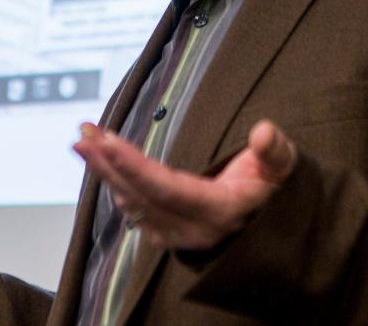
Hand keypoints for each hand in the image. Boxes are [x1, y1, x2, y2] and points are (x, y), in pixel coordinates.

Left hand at [72, 119, 295, 250]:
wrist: (272, 221)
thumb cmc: (274, 186)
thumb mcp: (283, 167)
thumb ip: (275, 151)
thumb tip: (263, 132)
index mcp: (218, 211)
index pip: (168, 190)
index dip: (135, 168)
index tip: (107, 142)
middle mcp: (192, 229)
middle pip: (141, 197)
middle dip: (109, 165)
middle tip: (83, 135)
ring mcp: (177, 234)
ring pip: (132, 204)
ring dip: (105, 172)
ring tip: (84, 140)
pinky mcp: (167, 232)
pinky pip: (134, 211)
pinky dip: (115, 185)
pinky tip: (101, 164)